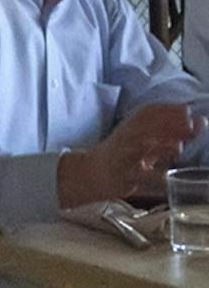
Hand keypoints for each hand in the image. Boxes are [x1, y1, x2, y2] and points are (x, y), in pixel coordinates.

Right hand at [63, 102, 202, 205]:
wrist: (90, 174)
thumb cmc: (123, 155)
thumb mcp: (143, 139)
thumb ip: (169, 134)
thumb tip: (201, 122)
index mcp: (130, 125)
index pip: (149, 111)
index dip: (168, 109)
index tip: (189, 111)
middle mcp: (125, 137)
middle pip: (145, 126)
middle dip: (168, 124)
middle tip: (190, 126)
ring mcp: (122, 156)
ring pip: (139, 148)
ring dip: (160, 146)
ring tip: (178, 148)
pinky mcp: (122, 176)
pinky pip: (139, 176)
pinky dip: (154, 176)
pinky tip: (167, 178)